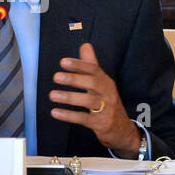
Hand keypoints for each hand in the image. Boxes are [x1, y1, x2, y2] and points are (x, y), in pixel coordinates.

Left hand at [49, 41, 140, 157]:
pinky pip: (84, 119)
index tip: (63, 62)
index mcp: (106, 82)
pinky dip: (69, 115)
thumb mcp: (102, 84)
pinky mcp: (101, 123)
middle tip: (56, 77)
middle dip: (74, 79)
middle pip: (92, 83)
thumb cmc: (108, 103)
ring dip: (69, 97)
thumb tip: (85, 45)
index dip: (79, 65)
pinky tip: (55, 112)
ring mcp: (106, 109)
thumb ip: (91, 65)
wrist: (122, 129)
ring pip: (89, 101)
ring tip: (52, 95)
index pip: (94, 70)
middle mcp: (108, 93)